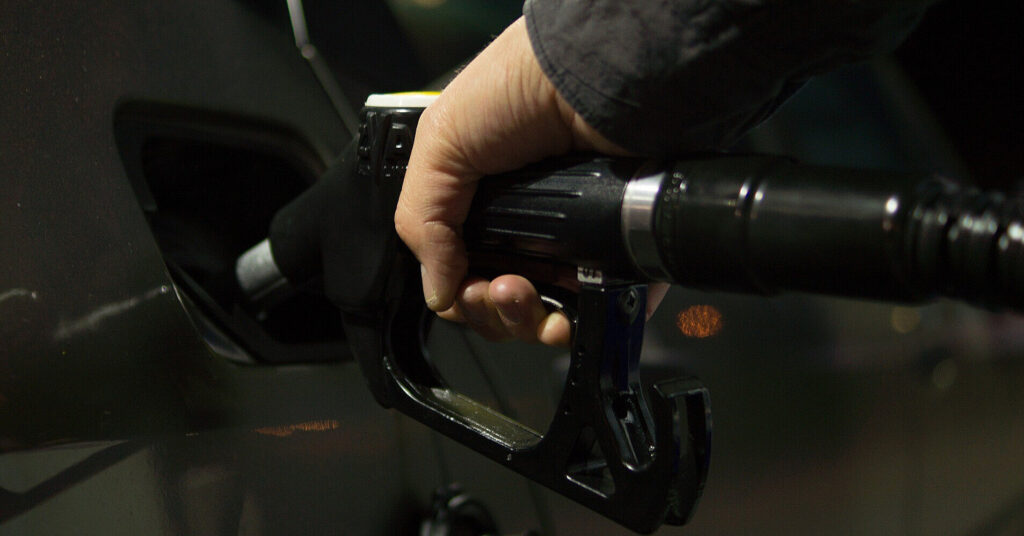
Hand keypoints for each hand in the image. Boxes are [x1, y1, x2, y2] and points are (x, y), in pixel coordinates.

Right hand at [394, 17, 665, 345]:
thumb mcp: (441, 142)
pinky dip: (579, 327)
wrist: (598, 79)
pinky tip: (565, 315)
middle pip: (502, 306)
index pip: (463, 275)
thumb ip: (422, 220)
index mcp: (483, 206)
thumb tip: (436, 292)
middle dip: (492, 312)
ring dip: (526, 322)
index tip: (464, 289)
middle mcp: (529, 228)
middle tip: (498, 289)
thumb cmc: (521, 88)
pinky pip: (599, 311)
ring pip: (546, 318)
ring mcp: (575, 244)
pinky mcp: (617, 254)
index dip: (460, 296)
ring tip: (524, 292)